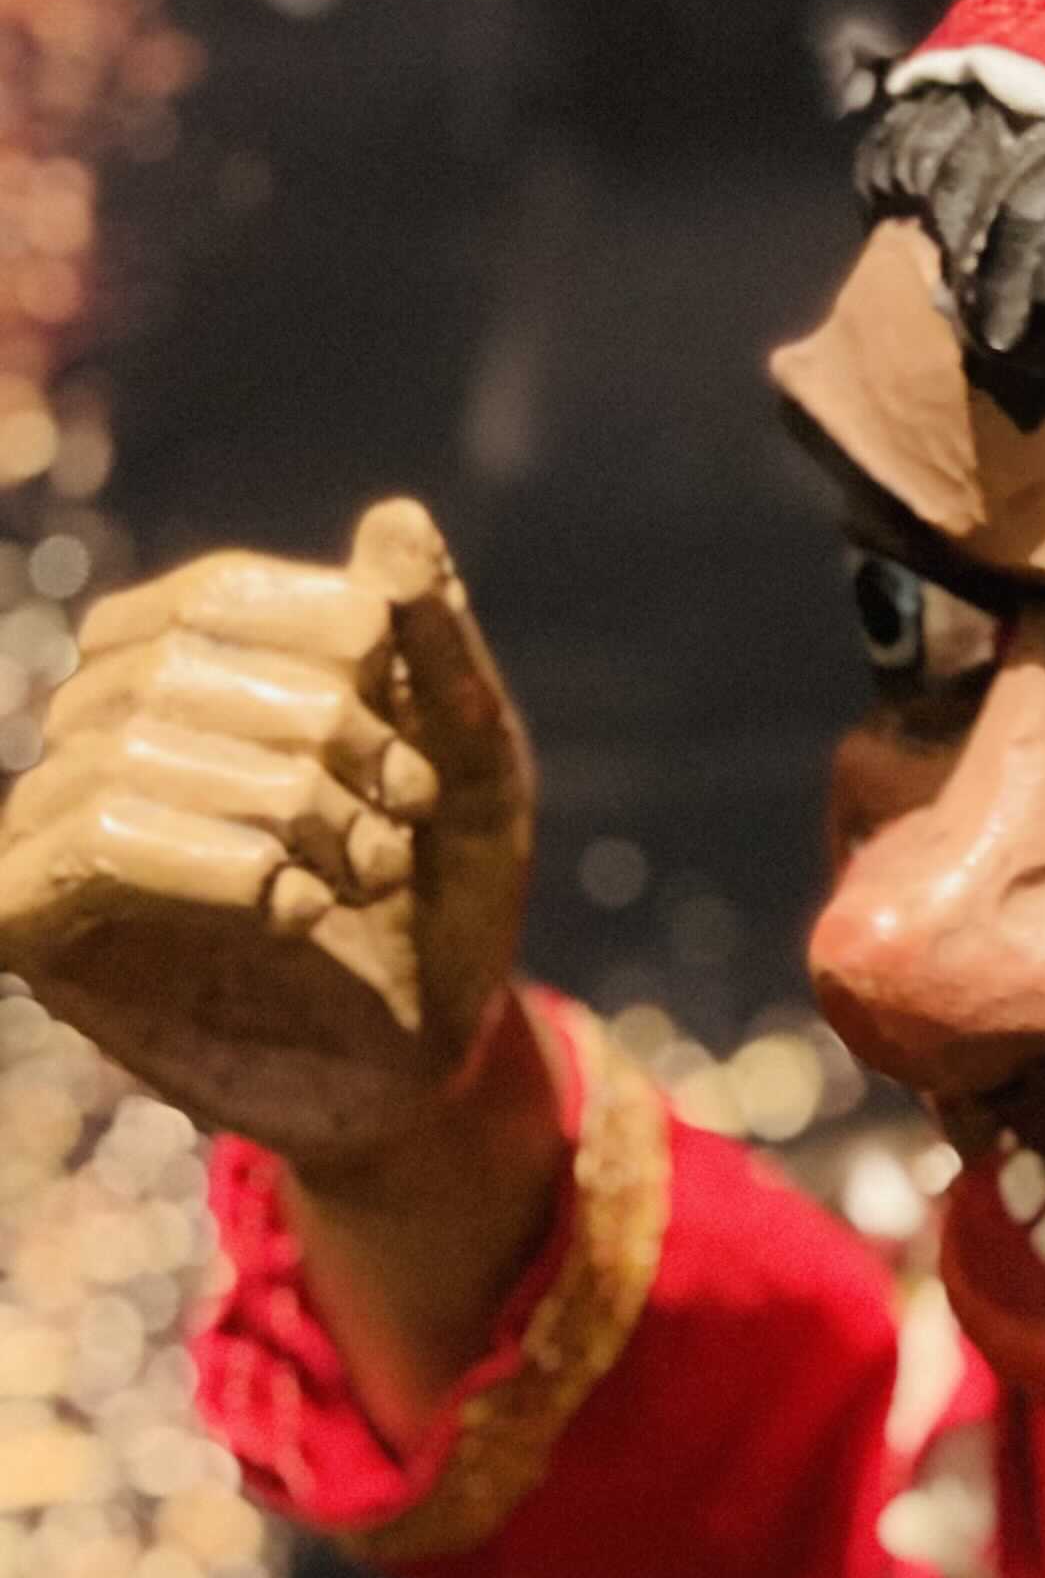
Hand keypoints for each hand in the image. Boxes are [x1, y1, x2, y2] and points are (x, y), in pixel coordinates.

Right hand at [0, 499, 533, 1174]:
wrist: (429, 1060)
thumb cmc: (438, 902)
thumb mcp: (469, 765)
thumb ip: (432, 646)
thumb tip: (396, 517)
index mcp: (177, 667)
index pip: (213, 596)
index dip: (331, 652)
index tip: (417, 747)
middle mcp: (93, 732)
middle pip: (168, 670)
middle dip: (317, 740)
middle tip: (401, 824)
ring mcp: (51, 825)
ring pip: (126, 756)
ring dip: (282, 812)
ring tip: (365, 874)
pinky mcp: (34, 927)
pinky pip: (85, 851)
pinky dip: (215, 870)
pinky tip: (298, 912)